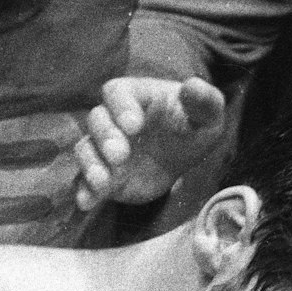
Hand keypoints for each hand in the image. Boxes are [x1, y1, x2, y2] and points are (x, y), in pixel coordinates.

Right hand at [73, 76, 225, 210]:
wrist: (182, 153)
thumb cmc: (193, 124)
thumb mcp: (207, 113)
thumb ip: (203, 100)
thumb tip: (193, 87)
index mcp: (134, 96)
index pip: (116, 92)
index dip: (121, 106)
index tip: (134, 125)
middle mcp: (112, 119)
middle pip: (97, 121)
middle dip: (105, 137)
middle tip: (120, 155)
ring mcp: (104, 147)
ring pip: (86, 150)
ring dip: (90, 165)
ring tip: (102, 182)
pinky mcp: (103, 174)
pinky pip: (85, 180)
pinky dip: (84, 190)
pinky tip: (87, 203)